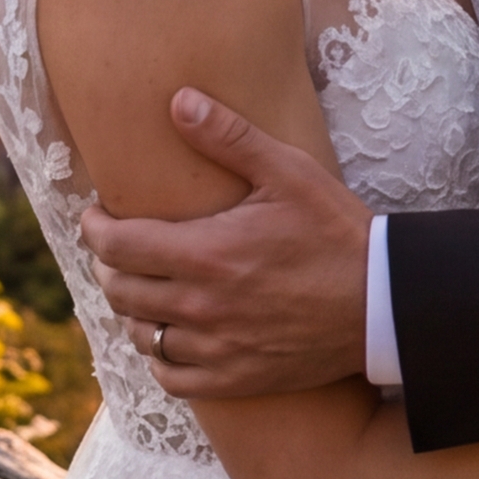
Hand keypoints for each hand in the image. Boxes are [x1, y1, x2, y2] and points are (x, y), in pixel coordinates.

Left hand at [83, 89, 375, 401]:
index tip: (96, 216)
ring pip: (141, 333)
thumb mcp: (290, 173)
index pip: (115, 246)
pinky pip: (170, 376)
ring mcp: (216, 347)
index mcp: (206, 253)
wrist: (385, 302)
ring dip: (134, 309)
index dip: (94, 229)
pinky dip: (160, 357)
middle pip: (119, 290)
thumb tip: (178, 101)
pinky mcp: (235, 378)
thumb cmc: (338, 231)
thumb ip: (230, 136)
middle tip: (121, 248)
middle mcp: (202, 306)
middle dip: (109, 264)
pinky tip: (171, 337)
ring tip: (147, 288)